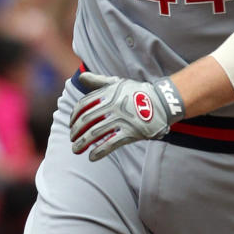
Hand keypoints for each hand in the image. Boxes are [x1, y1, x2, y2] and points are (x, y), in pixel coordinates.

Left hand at [69, 72, 184, 160]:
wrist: (162, 102)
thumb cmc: (137, 92)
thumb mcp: (117, 83)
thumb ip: (98, 81)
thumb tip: (81, 77)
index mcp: (108, 93)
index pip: (84, 104)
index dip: (74, 115)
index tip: (71, 123)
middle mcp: (113, 105)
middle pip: (87, 119)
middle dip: (76, 130)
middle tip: (72, 138)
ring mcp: (122, 119)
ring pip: (95, 133)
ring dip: (83, 143)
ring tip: (75, 149)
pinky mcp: (131, 132)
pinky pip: (111, 143)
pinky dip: (99, 151)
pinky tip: (91, 157)